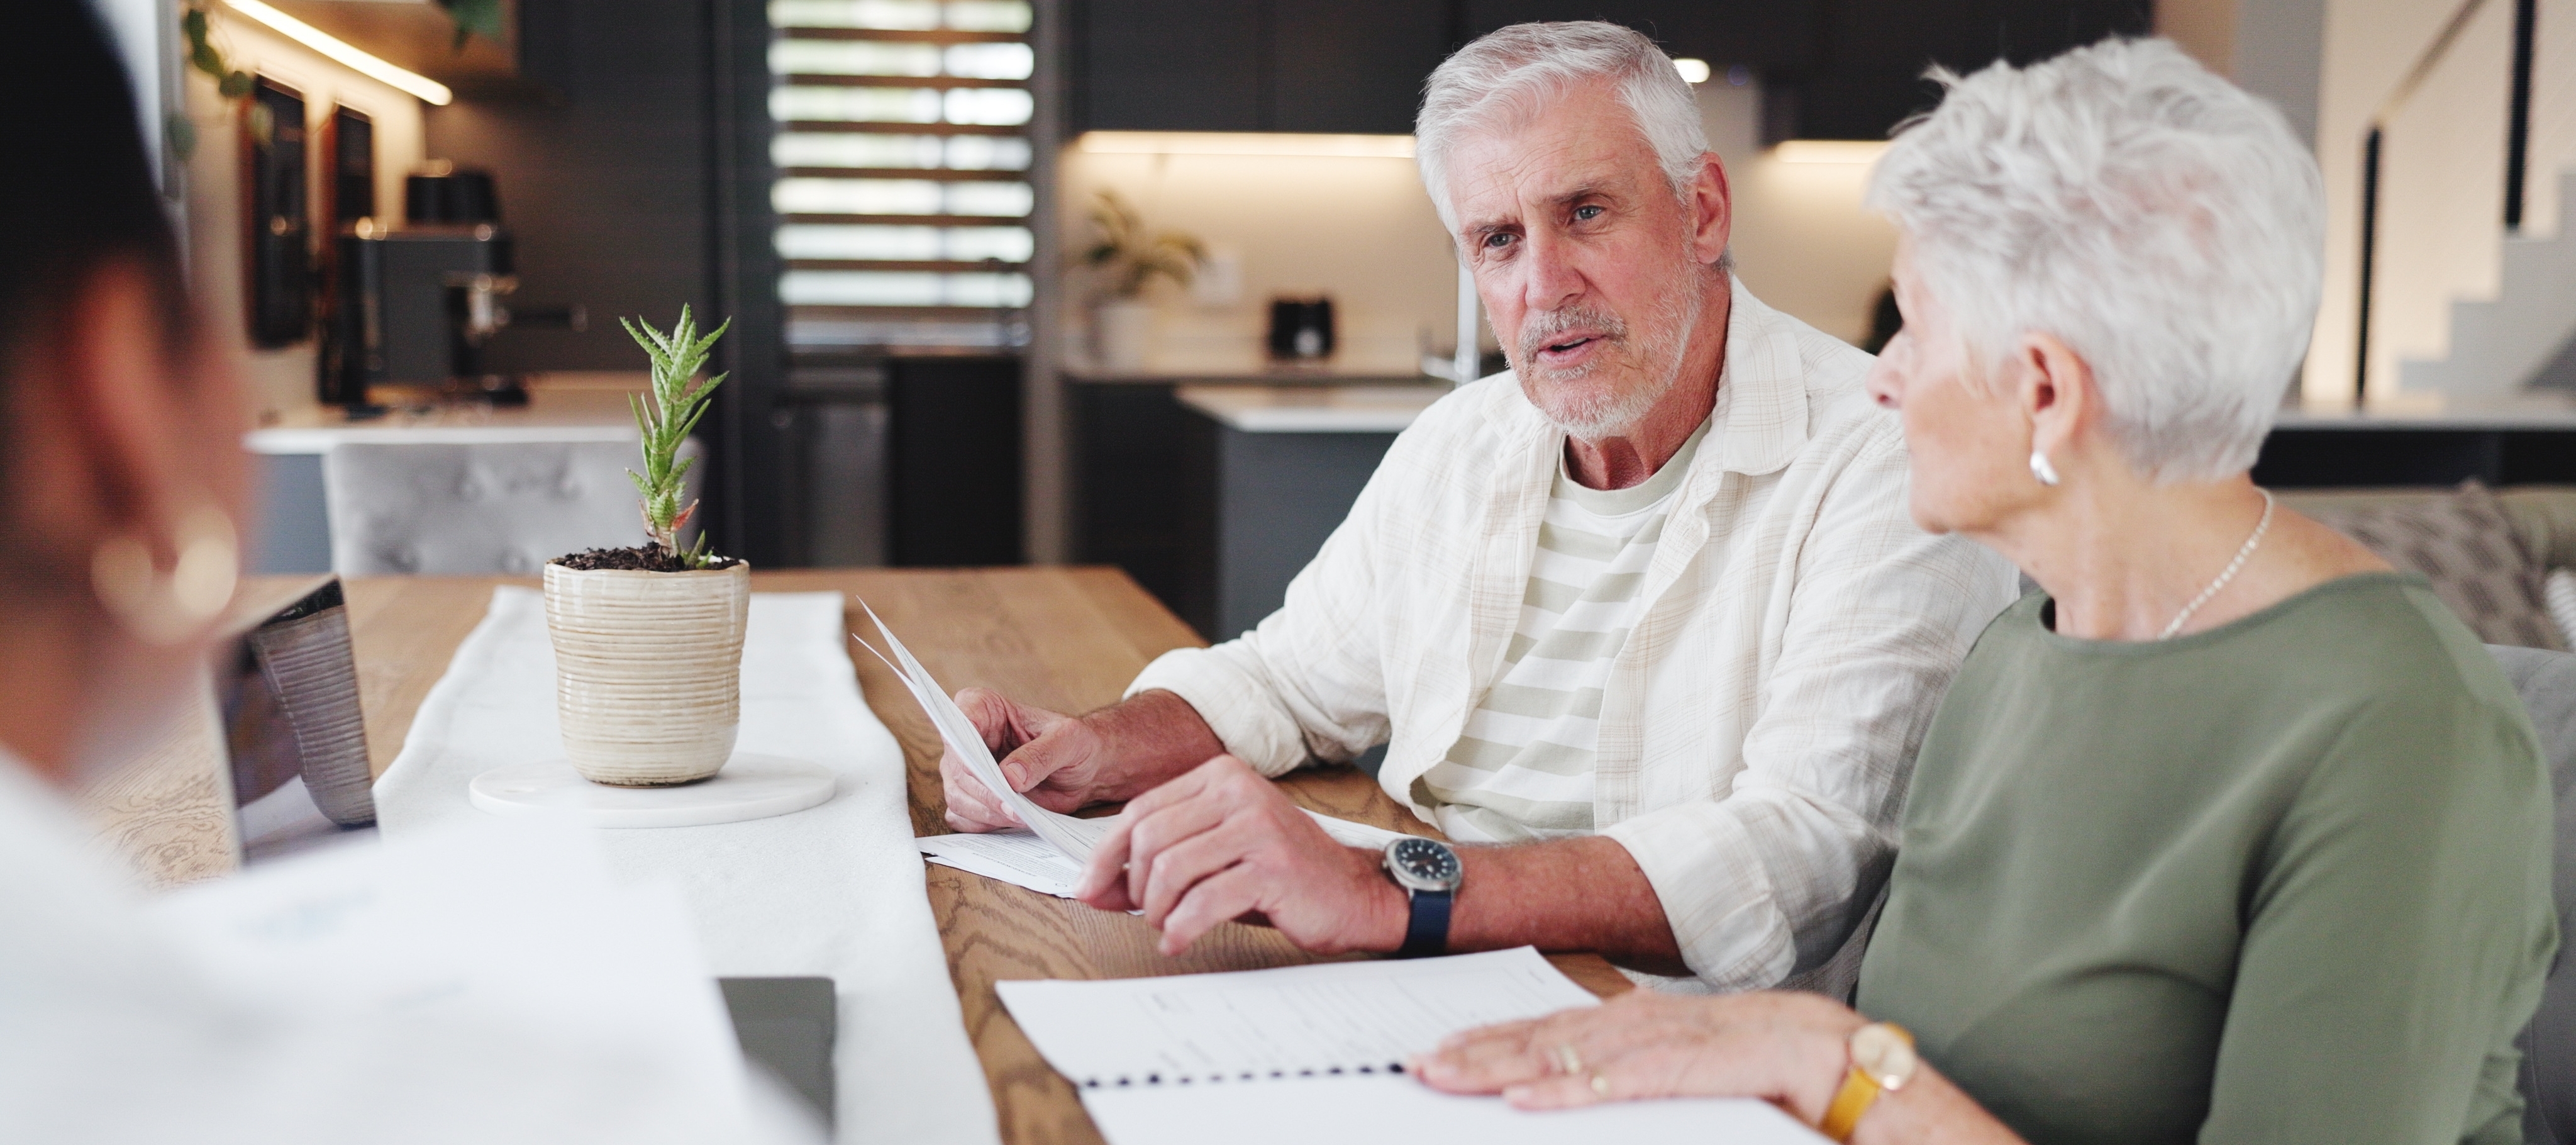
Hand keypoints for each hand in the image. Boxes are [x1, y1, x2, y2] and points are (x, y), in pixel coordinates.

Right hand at [937, 688, 1120, 832]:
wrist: (1084, 769)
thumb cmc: (1075, 743)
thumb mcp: (1068, 741)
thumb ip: (1041, 755)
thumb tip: (1011, 777)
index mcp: (985, 707)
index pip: (960, 722)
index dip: (967, 748)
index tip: (991, 772)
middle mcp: (968, 738)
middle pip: (957, 767)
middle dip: (984, 791)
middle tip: (1012, 807)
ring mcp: (965, 769)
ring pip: (957, 796)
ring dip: (986, 812)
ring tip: (1019, 816)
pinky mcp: (971, 797)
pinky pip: (962, 817)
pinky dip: (984, 824)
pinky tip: (1011, 821)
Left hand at [1071, 755, 1408, 956]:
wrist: (1354, 895)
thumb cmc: (1281, 876)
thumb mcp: (1215, 857)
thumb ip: (1158, 863)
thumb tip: (1093, 887)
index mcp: (1221, 776)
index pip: (1140, 810)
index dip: (1106, 854)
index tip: (1090, 886)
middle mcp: (1239, 792)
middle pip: (1149, 839)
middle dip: (1131, 885)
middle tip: (1140, 912)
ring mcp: (1257, 827)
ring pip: (1170, 869)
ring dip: (1157, 909)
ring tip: (1166, 926)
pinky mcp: (1272, 868)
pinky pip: (1203, 901)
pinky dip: (1180, 928)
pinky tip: (1178, 940)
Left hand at [1408, 990, 1860, 1117]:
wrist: (1850, 1061)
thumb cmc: (1768, 1076)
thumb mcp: (1684, 1079)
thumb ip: (1632, 1081)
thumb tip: (1568, 1094)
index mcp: (1642, 1024)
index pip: (1549, 1029)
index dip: (1491, 1041)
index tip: (1439, 1054)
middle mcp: (1646, 1022)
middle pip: (1545, 1034)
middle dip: (1477, 1050)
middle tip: (1417, 1065)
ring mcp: (1670, 1040)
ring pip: (1570, 1050)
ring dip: (1504, 1064)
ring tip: (1449, 1076)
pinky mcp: (1697, 1066)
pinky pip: (1622, 1080)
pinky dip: (1570, 1086)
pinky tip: (1525, 1098)